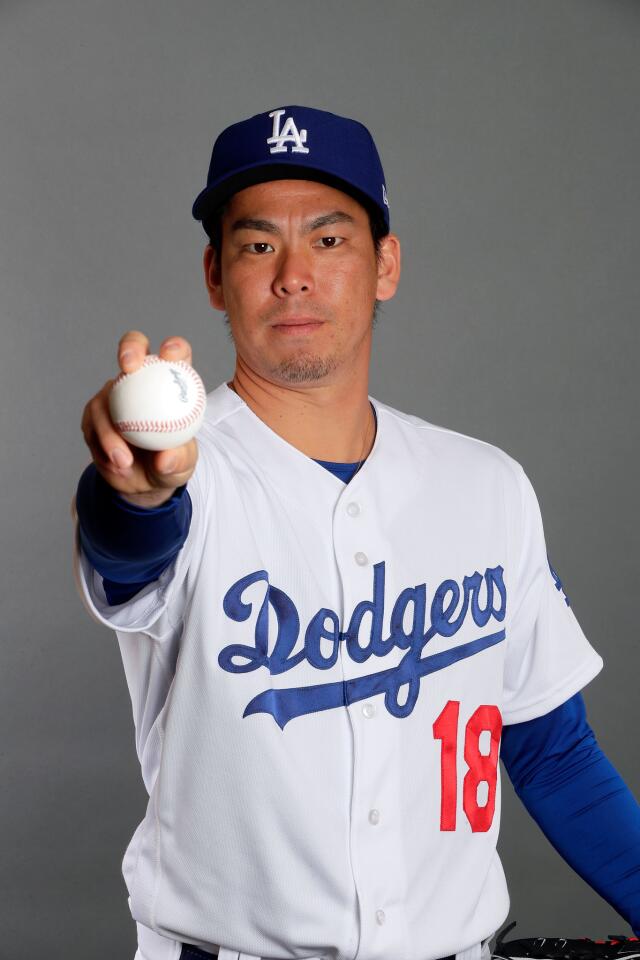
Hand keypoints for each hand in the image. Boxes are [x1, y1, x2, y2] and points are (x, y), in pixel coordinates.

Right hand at [80, 331, 198, 506]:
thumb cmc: (171, 464)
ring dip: (111, 431)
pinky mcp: (94, 414)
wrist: (144, 481)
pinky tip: (116, 465)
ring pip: (105, 398)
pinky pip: (92, 425)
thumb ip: (178, 460)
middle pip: (133, 350)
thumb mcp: (182, 466)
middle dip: (130, 349)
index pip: (175, 355)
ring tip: (124, 460)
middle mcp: (141, 381)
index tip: (170, 356)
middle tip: (129, 366)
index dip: (173, 348)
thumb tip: (165, 459)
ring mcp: (114, 394)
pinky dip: (103, 447)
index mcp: (171, 383)